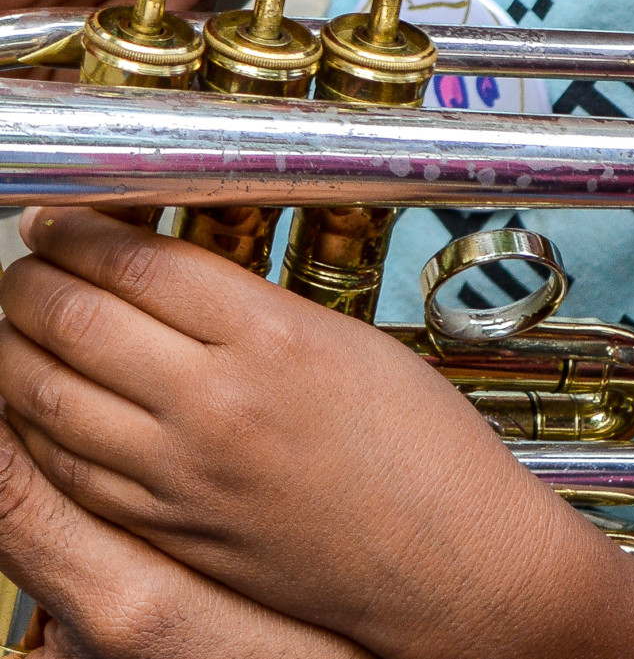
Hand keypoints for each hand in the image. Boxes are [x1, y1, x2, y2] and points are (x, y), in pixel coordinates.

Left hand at [0, 209, 629, 658]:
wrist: (446, 561)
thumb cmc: (422, 448)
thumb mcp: (348, 343)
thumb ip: (254, 310)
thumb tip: (169, 278)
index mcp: (274, 339)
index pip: (140, 263)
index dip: (81, 231)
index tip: (63, 217)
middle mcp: (217, 403)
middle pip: (77, 320)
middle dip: (32, 280)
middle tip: (31, 259)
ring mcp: (181, 474)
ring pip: (47, 394)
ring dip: (14, 346)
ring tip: (18, 320)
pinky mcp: (167, 528)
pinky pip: (65, 468)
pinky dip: (31, 423)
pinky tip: (35, 400)